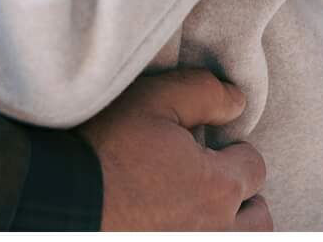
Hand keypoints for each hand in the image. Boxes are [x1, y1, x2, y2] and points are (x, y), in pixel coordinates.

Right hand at [82, 68, 269, 229]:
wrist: (62, 196)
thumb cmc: (105, 146)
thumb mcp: (151, 101)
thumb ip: (203, 94)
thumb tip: (238, 101)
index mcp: (218, 186)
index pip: (254, 167)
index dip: (235, 152)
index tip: (211, 147)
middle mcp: (217, 228)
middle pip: (260, 219)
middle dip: (245, 198)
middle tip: (214, 183)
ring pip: (241, 240)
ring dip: (232, 226)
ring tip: (202, 210)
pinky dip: (199, 233)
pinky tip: (177, 222)